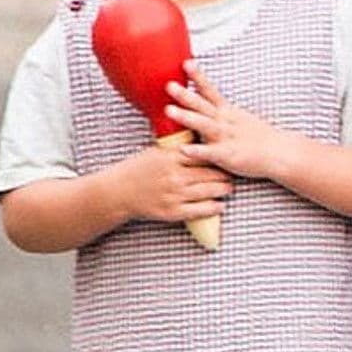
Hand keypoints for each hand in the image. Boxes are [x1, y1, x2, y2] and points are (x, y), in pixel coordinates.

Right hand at [114, 139, 231, 225]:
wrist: (118, 192)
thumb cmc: (138, 169)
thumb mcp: (157, 151)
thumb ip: (179, 147)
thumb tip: (201, 139)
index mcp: (172, 157)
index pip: (204, 154)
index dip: (218, 156)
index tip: (226, 156)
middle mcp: (175, 176)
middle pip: (211, 174)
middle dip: (225, 174)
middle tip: (232, 173)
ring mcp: (174, 195)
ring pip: (209, 192)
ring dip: (223, 190)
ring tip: (229, 187)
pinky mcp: (172, 212)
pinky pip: (200, 210)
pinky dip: (214, 207)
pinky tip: (220, 204)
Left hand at [166, 66, 288, 181]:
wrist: (281, 153)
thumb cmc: (259, 139)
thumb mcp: (240, 119)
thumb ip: (222, 114)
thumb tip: (205, 107)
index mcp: (228, 113)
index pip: (210, 91)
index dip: (198, 77)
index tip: (186, 63)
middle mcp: (225, 122)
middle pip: (203, 105)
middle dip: (185, 95)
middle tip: (169, 84)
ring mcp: (227, 138)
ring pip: (205, 125)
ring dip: (187, 117)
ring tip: (169, 110)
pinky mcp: (229, 156)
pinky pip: (210, 153)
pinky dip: (197, 151)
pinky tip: (183, 149)